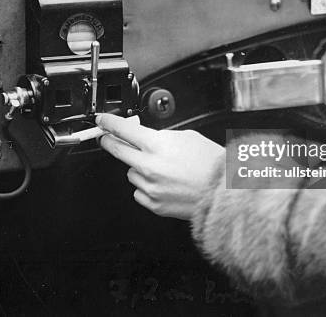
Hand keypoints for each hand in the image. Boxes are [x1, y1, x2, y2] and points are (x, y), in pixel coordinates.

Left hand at [96, 114, 224, 219]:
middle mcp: (148, 166)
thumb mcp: (186, 137)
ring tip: (160, 168)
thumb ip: (161, 136)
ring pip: (130, 172)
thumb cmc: (211, 164)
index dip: (108, 123)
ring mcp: (149, 186)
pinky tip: (162, 183)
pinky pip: (139, 191)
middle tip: (108, 138)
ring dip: (137, 167)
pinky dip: (146, 186)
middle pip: (116, 150)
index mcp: (156, 145)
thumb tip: (145, 137)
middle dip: (109, 142)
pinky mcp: (153, 204)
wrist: (224, 192)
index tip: (102, 121)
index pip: (122, 129)